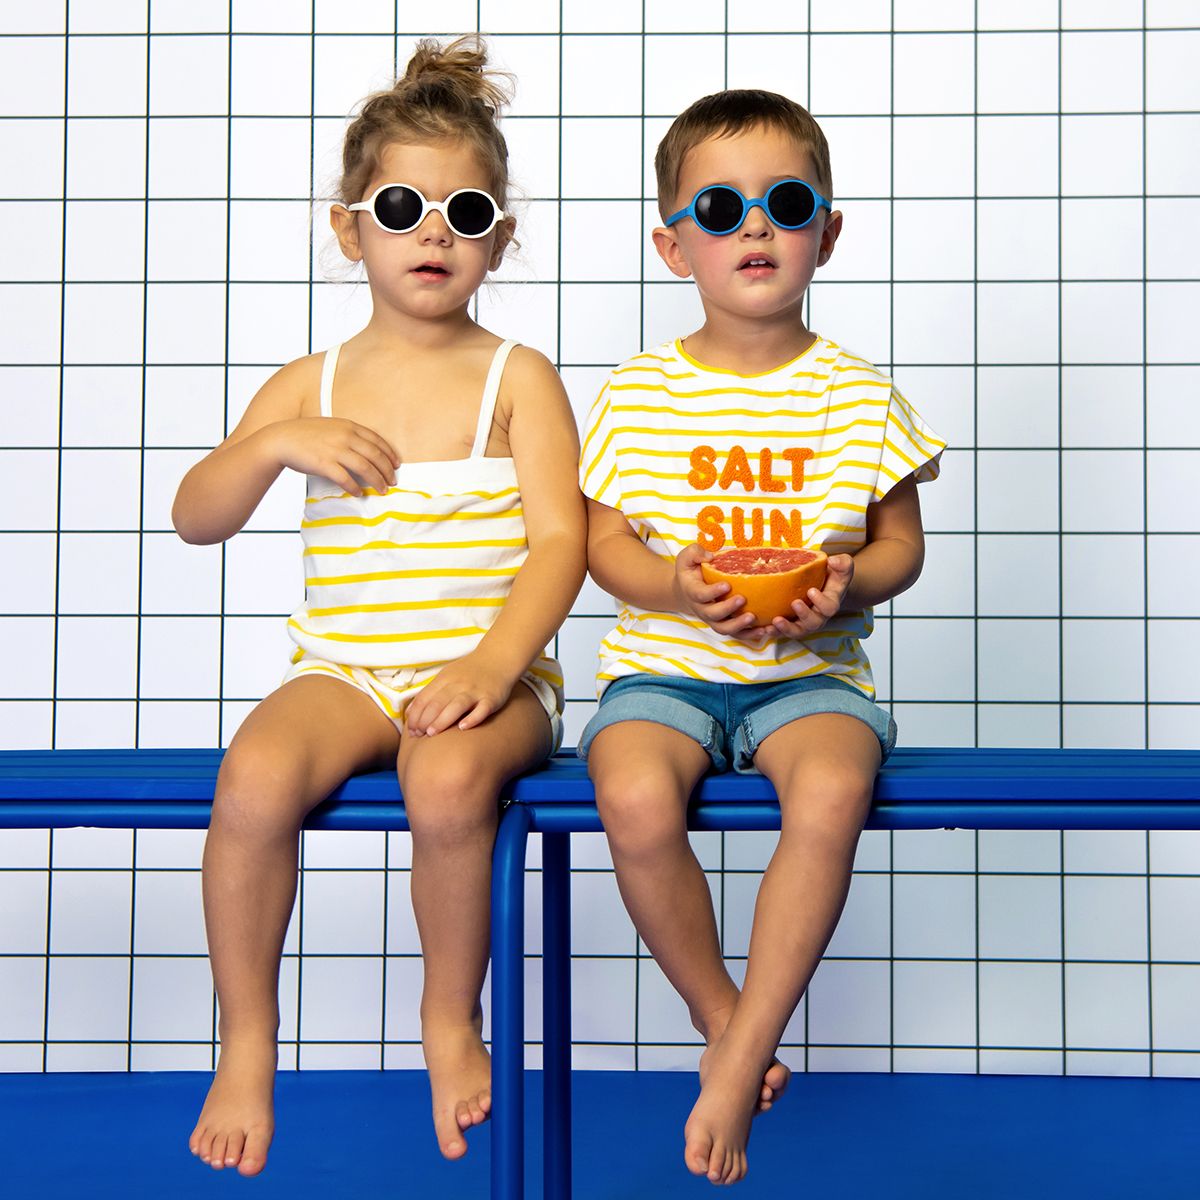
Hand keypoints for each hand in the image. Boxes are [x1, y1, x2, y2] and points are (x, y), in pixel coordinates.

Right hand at [264, 417, 399, 494]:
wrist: (280, 439)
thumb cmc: (305, 435)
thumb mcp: (330, 426)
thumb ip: (348, 434)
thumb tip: (365, 450)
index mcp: (348, 426)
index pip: (377, 440)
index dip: (389, 454)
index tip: (396, 464)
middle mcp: (345, 436)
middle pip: (375, 456)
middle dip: (387, 471)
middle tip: (393, 481)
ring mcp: (335, 450)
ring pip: (365, 468)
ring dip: (377, 481)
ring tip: (382, 490)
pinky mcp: (324, 464)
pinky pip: (346, 479)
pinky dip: (355, 487)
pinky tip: (359, 493)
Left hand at [404, 655, 513, 737]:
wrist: (498, 658)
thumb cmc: (469, 672)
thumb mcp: (446, 676)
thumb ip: (430, 693)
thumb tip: (410, 713)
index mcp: (445, 679)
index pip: (425, 698)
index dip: (416, 715)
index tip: (411, 730)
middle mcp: (459, 684)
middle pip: (438, 702)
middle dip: (425, 720)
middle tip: (418, 735)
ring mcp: (476, 691)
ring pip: (457, 705)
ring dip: (442, 720)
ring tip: (432, 734)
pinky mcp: (492, 698)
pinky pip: (482, 709)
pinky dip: (473, 718)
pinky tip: (463, 728)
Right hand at [672, 544, 767, 644]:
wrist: (688, 590)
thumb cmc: (691, 570)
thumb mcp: (687, 557)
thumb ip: (695, 553)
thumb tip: (711, 556)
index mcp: (693, 592)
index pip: (700, 594)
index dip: (712, 592)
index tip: (726, 585)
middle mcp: (702, 609)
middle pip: (712, 615)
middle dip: (727, 609)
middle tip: (742, 599)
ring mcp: (714, 619)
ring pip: (724, 629)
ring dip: (738, 625)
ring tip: (753, 617)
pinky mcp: (725, 624)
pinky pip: (736, 634)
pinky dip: (749, 634)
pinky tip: (764, 630)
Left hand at [768, 553, 853, 638]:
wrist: (823, 583)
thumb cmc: (832, 574)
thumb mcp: (842, 565)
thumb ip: (842, 562)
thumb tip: (832, 561)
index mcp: (830, 603)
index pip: (829, 608)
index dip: (821, 602)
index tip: (811, 590)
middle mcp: (818, 616)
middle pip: (813, 624)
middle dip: (804, 615)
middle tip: (795, 603)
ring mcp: (803, 622)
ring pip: (796, 631)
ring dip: (785, 628)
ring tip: (775, 621)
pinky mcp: (790, 623)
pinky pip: (781, 631)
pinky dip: (772, 631)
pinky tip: (762, 628)